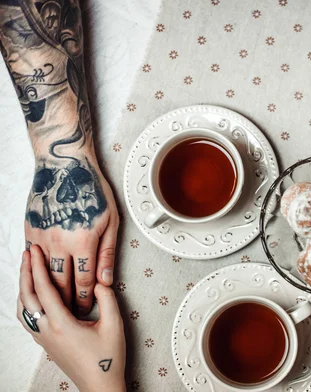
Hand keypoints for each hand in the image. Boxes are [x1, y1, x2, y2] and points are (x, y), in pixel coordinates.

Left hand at [17, 245, 125, 391]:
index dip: (38, 267)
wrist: (100, 384)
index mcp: (62, 324)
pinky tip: (30, 297)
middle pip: (28, 297)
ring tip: (26, 270)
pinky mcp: (46, 343)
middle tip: (28, 253)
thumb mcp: (114, 324)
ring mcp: (44, 338)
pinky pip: (28, 319)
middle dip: (25, 272)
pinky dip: (25, 302)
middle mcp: (47, 331)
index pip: (44, 289)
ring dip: (23, 287)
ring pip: (24, 309)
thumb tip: (101, 279)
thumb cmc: (108, 358)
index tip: (36, 251)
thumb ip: (107, 298)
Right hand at [25, 154, 119, 315]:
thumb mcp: (111, 221)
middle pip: (61, 284)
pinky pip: (32, 259)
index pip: (83, 281)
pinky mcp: (29, 231)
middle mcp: (60, 243)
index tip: (85, 309)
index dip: (84, 298)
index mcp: (84, 242)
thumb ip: (107, 253)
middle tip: (72, 313)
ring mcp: (41, 237)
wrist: (65, 166)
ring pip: (43, 275)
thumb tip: (105, 281)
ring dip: (51, 291)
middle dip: (67, 301)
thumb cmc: (93, 191)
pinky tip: (43, 281)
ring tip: (58, 302)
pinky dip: (37, 272)